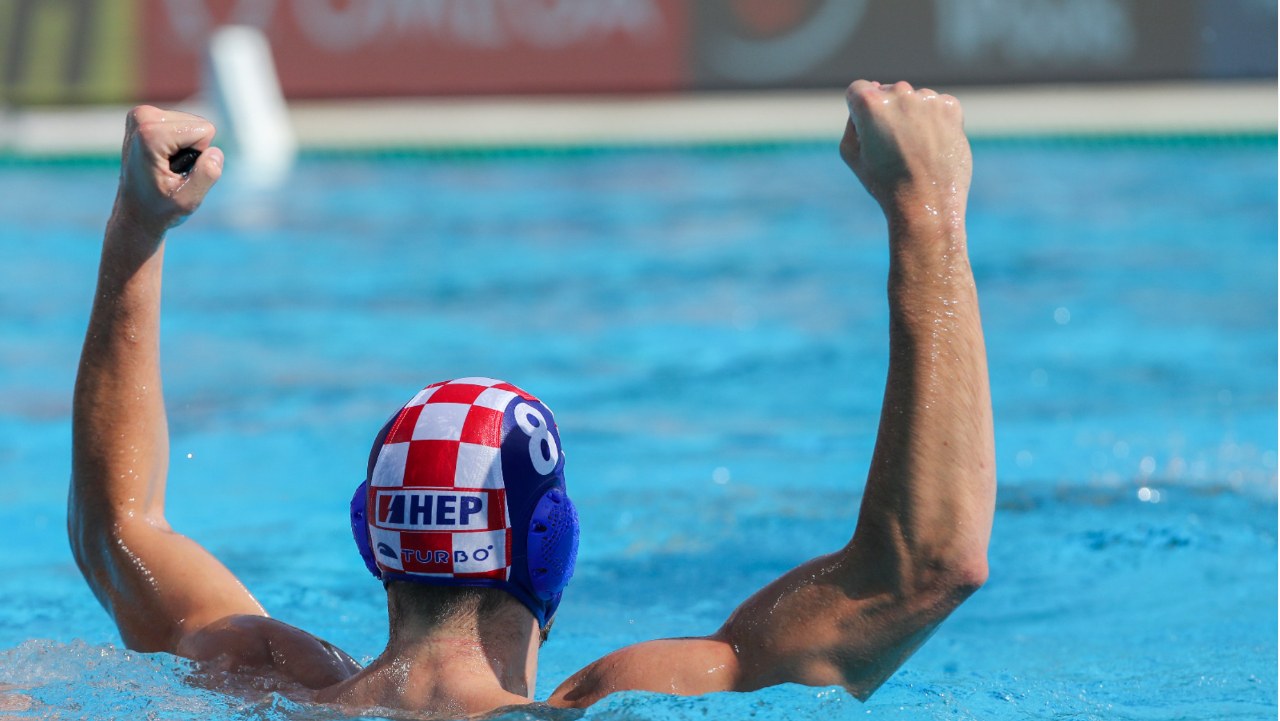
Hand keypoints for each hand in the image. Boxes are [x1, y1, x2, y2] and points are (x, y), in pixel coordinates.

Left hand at [113, 105, 223, 234]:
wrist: (134, 213)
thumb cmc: (159, 209)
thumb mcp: (187, 200)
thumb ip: (206, 175)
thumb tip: (216, 152)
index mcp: (150, 134)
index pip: (204, 130)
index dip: (199, 156)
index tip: (177, 173)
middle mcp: (142, 117)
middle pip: (198, 124)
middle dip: (192, 149)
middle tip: (171, 171)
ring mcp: (140, 115)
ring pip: (192, 123)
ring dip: (184, 147)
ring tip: (166, 167)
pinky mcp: (143, 117)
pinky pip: (182, 124)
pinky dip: (178, 142)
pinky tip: (162, 159)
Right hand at [840, 81, 970, 222]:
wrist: (926, 203)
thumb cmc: (884, 183)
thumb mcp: (851, 154)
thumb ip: (853, 120)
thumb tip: (870, 95)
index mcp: (870, 103)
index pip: (858, 89)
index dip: (859, 113)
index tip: (868, 134)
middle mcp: (900, 92)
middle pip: (887, 92)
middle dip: (888, 113)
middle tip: (894, 148)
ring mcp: (928, 98)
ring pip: (913, 100)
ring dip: (912, 117)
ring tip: (915, 150)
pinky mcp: (950, 107)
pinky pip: (936, 106)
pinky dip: (934, 121)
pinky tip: (931, 146)